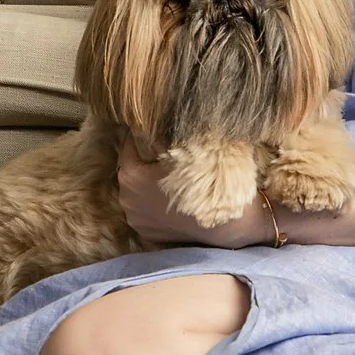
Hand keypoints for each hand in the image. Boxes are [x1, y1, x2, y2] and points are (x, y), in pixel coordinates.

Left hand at [115, 141, 274, 248]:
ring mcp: (136, 219)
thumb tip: (155, 121)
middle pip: (132, 169)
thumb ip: (165, 135)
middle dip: (144, 159)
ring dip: (148, 181)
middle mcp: (127, 199)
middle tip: (160, 148)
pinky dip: (155, 202)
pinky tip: (171, 195)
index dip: (141, 135)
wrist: (228, 223)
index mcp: (131, 175)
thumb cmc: (206, 181)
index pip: (129, 146)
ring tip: (167, 172)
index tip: (150, 127)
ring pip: (138, 191)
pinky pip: (147, 210)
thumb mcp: (187, 148)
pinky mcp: (148, 233)